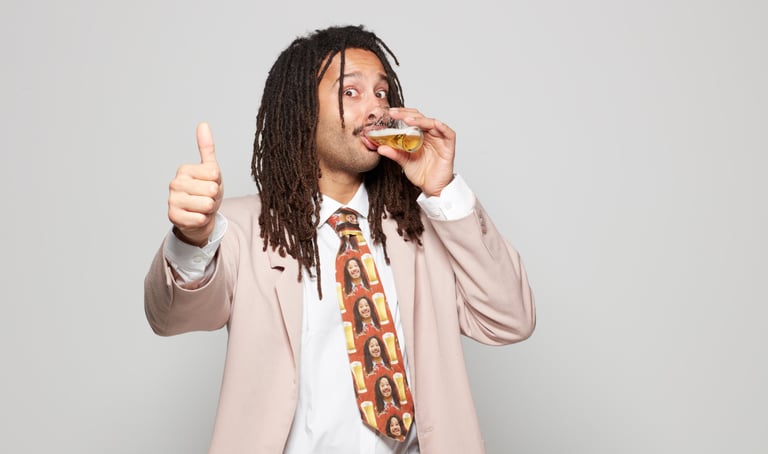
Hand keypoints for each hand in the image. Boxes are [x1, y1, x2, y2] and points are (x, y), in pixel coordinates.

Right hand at [167, 122, 222, 245]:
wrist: (199, 218)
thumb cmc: (206, 192)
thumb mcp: (211, 170)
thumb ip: (207, 148)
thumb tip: (203, 124)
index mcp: (184, 170)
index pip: (215, 174)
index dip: (218, 182)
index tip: (210, 185)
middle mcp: (175, 183)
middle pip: (212, 190)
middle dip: (214, 197)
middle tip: (206, 198)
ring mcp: (172, 201)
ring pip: (207, 204)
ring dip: (209, 209)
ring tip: (202, 207)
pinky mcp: (173, 217)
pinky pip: (200, 218)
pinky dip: (202, 220)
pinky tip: (196, 217)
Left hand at [376, 107, 455, 196]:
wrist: (432, 188)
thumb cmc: (421, 173)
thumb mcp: (404, 161)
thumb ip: (394, 153)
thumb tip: (380, 148)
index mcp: (419, 135)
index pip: (411, 119)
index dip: (401, 114)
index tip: (390, 113)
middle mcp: (430, 134)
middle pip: (420, 118)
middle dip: (407, 114)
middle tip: (394, 113)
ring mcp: (440, 139)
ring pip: (432, 123)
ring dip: (420, 120)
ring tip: (407, 120)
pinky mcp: (448, 146)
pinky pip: (448, 133)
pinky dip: (442, 127)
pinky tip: (433, 124)